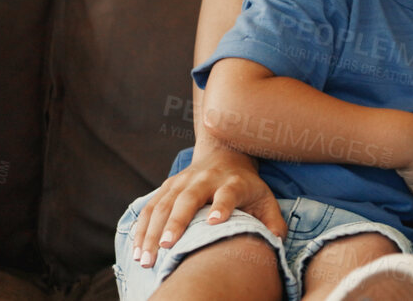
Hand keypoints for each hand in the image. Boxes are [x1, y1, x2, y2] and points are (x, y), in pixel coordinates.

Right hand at [126, 145, 283, 267]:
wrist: (225, 153)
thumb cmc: (246, 185)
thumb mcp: (264, 197)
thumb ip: (272, 220)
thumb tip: (276, 241)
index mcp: (233, 183)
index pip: (227, 194)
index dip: (222, 205)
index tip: (215, 221)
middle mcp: (205, 179)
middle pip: (188, 199)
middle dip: (176, 222)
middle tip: (166, 246)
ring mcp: (183, 181)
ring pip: (163, 205)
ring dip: (151, 232)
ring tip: (145, 258)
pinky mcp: (167, 186)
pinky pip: (150, 208)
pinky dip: (141, 228)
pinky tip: (136, 249)